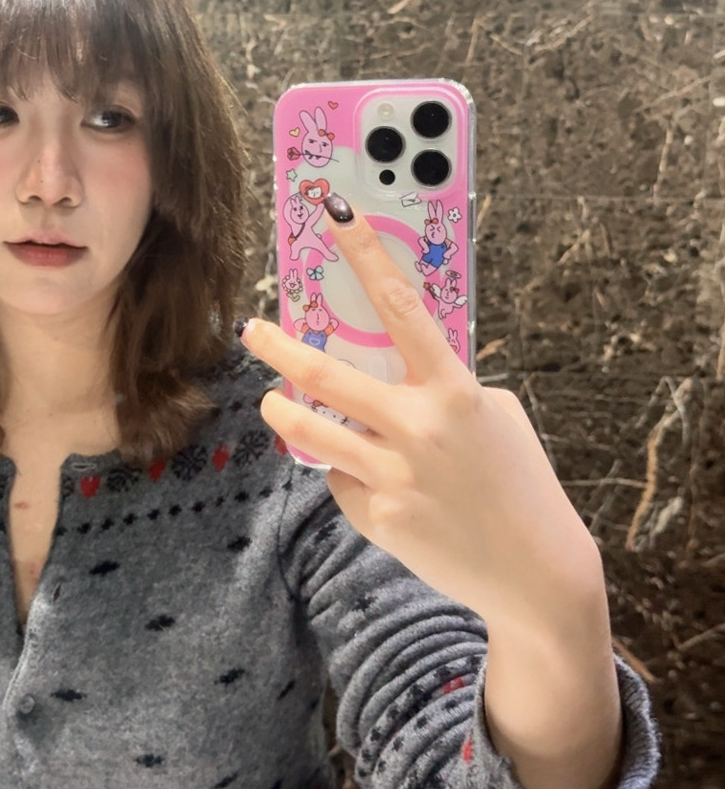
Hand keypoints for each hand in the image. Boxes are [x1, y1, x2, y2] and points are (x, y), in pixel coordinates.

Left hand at [243, 201, 607, 649]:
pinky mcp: (377, 517)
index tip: (337, 217)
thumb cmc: (518, 483)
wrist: (534, 571)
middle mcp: (417, 428)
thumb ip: (442, 388)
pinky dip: (347, 472)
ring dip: (282, 410)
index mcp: (454, 392)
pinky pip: (341, 480)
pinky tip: (377, 483)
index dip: (367, 257)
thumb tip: (392, 367)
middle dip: (279, 348)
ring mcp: (392, 475)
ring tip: (273, 400)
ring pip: (309, 431)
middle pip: (324, 376)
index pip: (401, 309)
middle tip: (253, 330)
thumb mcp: (493, 417)